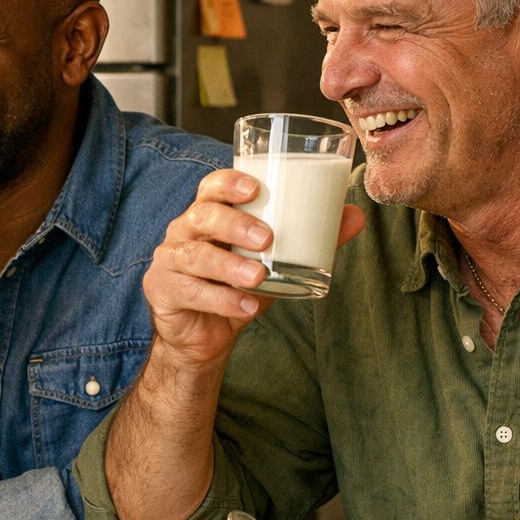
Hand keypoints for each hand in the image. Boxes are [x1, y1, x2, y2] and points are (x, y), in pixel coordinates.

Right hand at [144, 170, 364, 366]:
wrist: (202, 336)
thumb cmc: (236, 287)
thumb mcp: (274, 262)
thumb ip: (310, 240)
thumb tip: (355, 216)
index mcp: (209, 215)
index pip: (211, 187)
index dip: (229, 183)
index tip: (255, 188)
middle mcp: (184, 232)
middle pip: (202, 216)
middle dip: (234, 224)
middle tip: (267, 238)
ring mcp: (170, 261)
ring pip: (196, 257)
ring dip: (229, 266)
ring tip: (258, 277)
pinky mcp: (164, 290)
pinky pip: (192, 292)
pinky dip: (223, 301)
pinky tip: (247, 307)